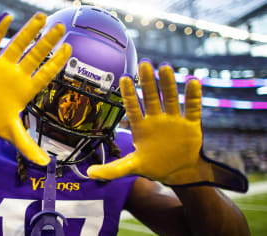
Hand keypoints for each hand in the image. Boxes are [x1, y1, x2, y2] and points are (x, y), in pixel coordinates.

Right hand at [0, 12, 71, 165]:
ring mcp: (0, 65)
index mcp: (24, 89)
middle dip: (48, 41)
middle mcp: (15, 74)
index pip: (45, 73)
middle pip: (35, 55)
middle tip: (61, 27)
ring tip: (41, 17)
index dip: (58, 62)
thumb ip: (27, 146)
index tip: (70, 49)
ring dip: (28, 31)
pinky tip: (8, 17)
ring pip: (17, 44)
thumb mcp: (10, 132)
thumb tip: (45, 164)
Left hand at [87, 60, 247, 191]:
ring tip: (165, 67)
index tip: (124, 78)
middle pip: (151, 98)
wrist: (179, 173)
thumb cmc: (153, 166)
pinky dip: (193, 97)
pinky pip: (192, 108)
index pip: (133, 108)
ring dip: (168, 84)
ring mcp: (174, 120)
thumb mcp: (131, 168)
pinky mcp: (191, 124)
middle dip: (147, 82)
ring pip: (170, 99)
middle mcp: (156, 119)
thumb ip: (112, 170)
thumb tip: (90, 173)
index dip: (128, 94)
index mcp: (141, 127)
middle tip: (144, 64)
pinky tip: (192, 82)